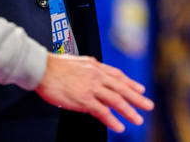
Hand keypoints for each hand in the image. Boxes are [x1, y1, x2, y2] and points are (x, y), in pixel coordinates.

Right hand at [36, 53, 152, 132]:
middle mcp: (97, 76)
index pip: (118, 76)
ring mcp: (91, 87)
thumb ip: (90, 68)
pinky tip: (119, 127)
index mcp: (96, 67)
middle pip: (122, 88)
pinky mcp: (83, 99)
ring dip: (128, 111)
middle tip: (148, 106)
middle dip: (137, 98)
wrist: (41, 68)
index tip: (140, 90)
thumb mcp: (79, 62)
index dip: (131, 83)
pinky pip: (102, 111)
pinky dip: (112, 120)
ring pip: (116, 100)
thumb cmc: (55, 66)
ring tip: (137, 119)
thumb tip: (96, 69)